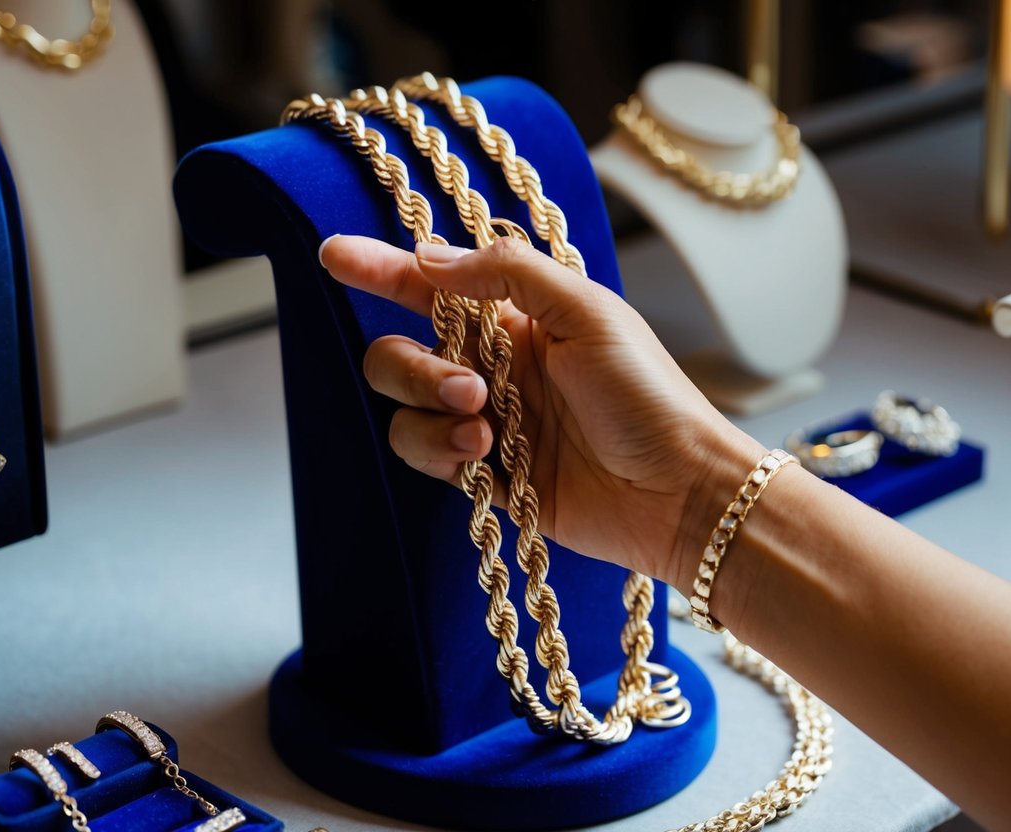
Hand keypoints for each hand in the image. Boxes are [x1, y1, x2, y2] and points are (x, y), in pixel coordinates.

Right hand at [319, 235, 763, 588]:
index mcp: (519, 318)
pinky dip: (440, 454)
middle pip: (401, 351)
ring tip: (485, 433)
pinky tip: (485, 461)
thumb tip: (431, 255)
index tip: (333, 255)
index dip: (382, 268)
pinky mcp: (487, 476)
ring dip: (430, 413)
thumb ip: (510, 275)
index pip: (433, 285)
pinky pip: (425, 456)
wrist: (677, 491)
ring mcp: (487, 422)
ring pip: (404, 407)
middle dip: (415, 367)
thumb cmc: (648, 396)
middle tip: (471, 388)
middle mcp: (494, 366)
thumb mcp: (589, 313)